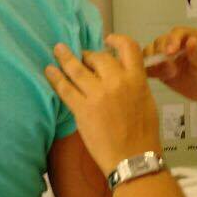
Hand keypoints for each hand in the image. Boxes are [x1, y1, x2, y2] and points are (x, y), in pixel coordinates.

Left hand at [45, 36, 162, 174]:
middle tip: (82, 58)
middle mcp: (116, 82)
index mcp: (136, 79)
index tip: (107, 39)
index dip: (117, 39)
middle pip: (98, 57)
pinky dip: (55, 78)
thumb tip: (122, 75)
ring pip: (77, 69)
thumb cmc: (144, 134)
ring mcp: (97, 95)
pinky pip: (65, 89)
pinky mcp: (82, 109)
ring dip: (65, 58)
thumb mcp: (147, 101)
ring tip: (57, 50)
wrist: (134, 158)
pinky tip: (49, 71)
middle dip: (89, 55)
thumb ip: (134, 84)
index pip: (128, 47)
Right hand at [144, 27, 196, 105]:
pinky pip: (148, 66)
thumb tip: (190, 41)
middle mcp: (175, 43)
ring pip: (151, 51)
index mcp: (190, 37)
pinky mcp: (159, 68)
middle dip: (161, 52)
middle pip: (161, 41)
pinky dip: (148, 70)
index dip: (172, 40)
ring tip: (166, 75)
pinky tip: (155, 77)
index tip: (170, 52)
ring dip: (153, 61)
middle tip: (169, 68)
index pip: (178, 33)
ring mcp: (166, 56)